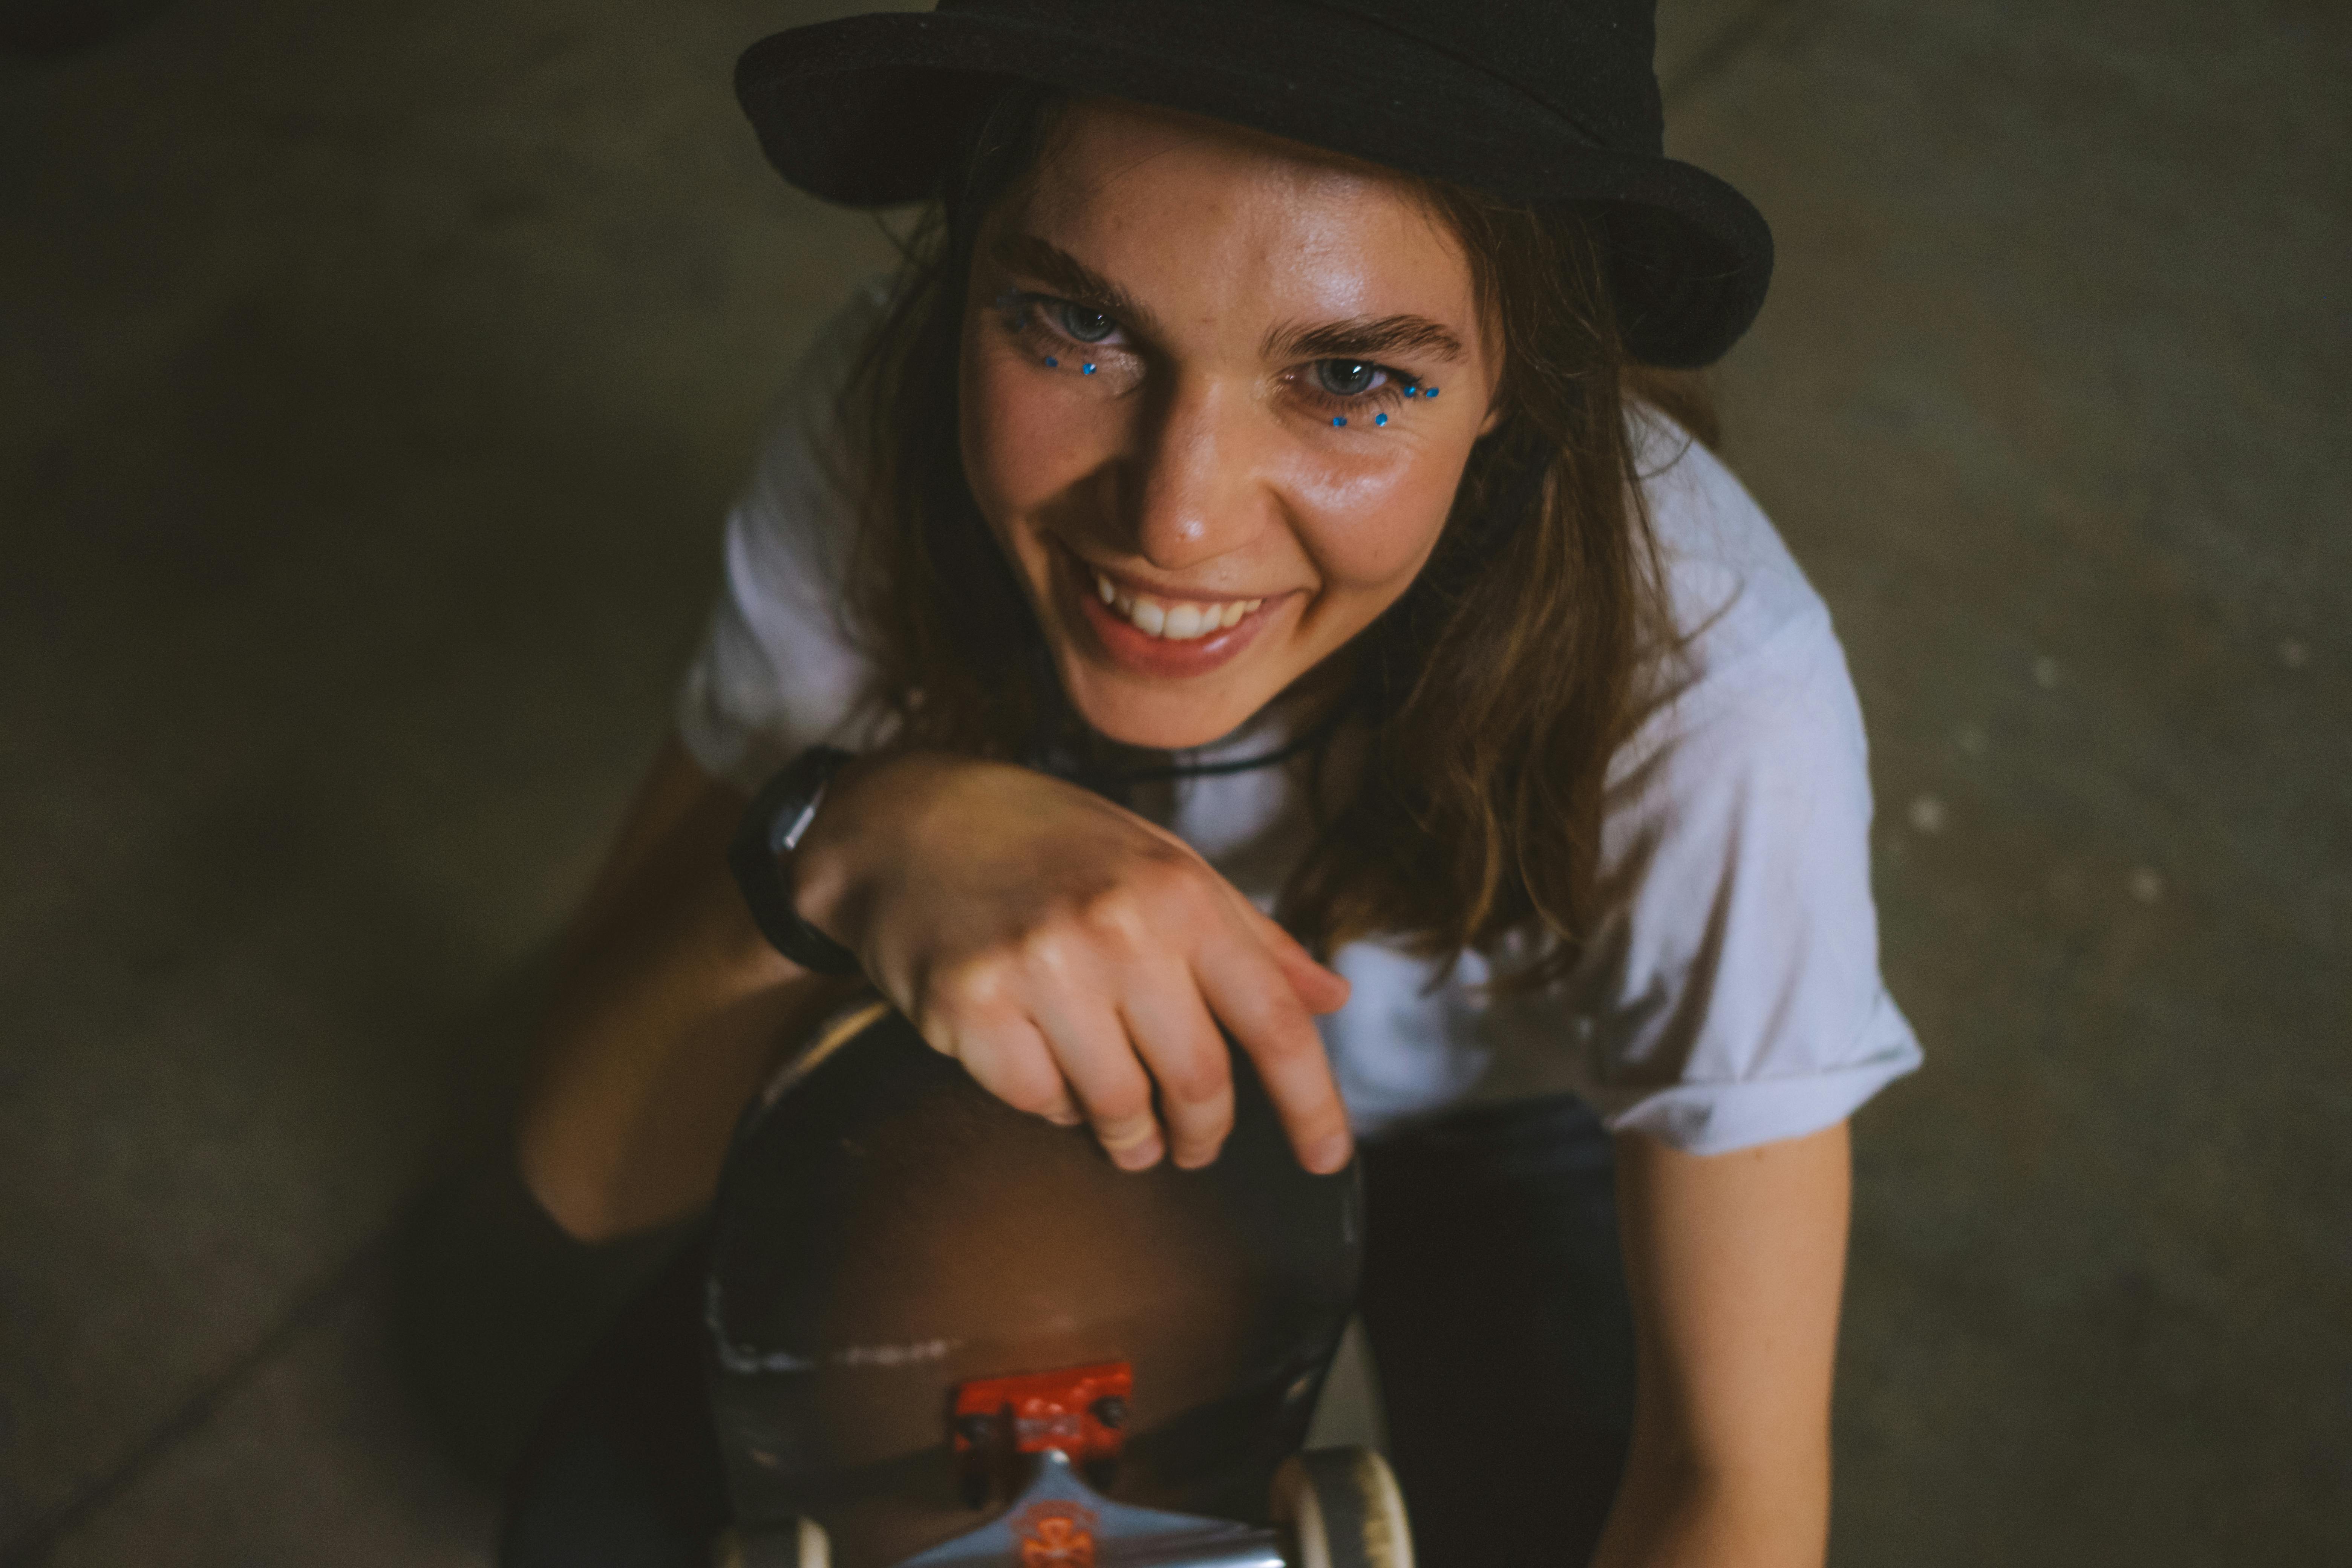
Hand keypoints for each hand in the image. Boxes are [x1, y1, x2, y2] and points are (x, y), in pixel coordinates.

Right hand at [789, 751, 1352, 1173]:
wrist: (908, 821)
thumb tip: (1333, 998)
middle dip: (1203, 1135)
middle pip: (1198, 1083)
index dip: (1312, 1103)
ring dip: (1131, 1138)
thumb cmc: (1049, 842)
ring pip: (1117, 1107)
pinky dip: (1053, 1105)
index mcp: (1178, 891)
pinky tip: (1045, 1069)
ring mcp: (1038, 968)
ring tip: (1127, 1131)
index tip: (1328, 1158)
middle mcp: (1116, 928)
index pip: (1274, 1020)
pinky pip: (1037, 1101)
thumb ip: (1250, 937)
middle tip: (1194, 1145)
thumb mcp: (1161, 861)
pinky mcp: (969, 1006)